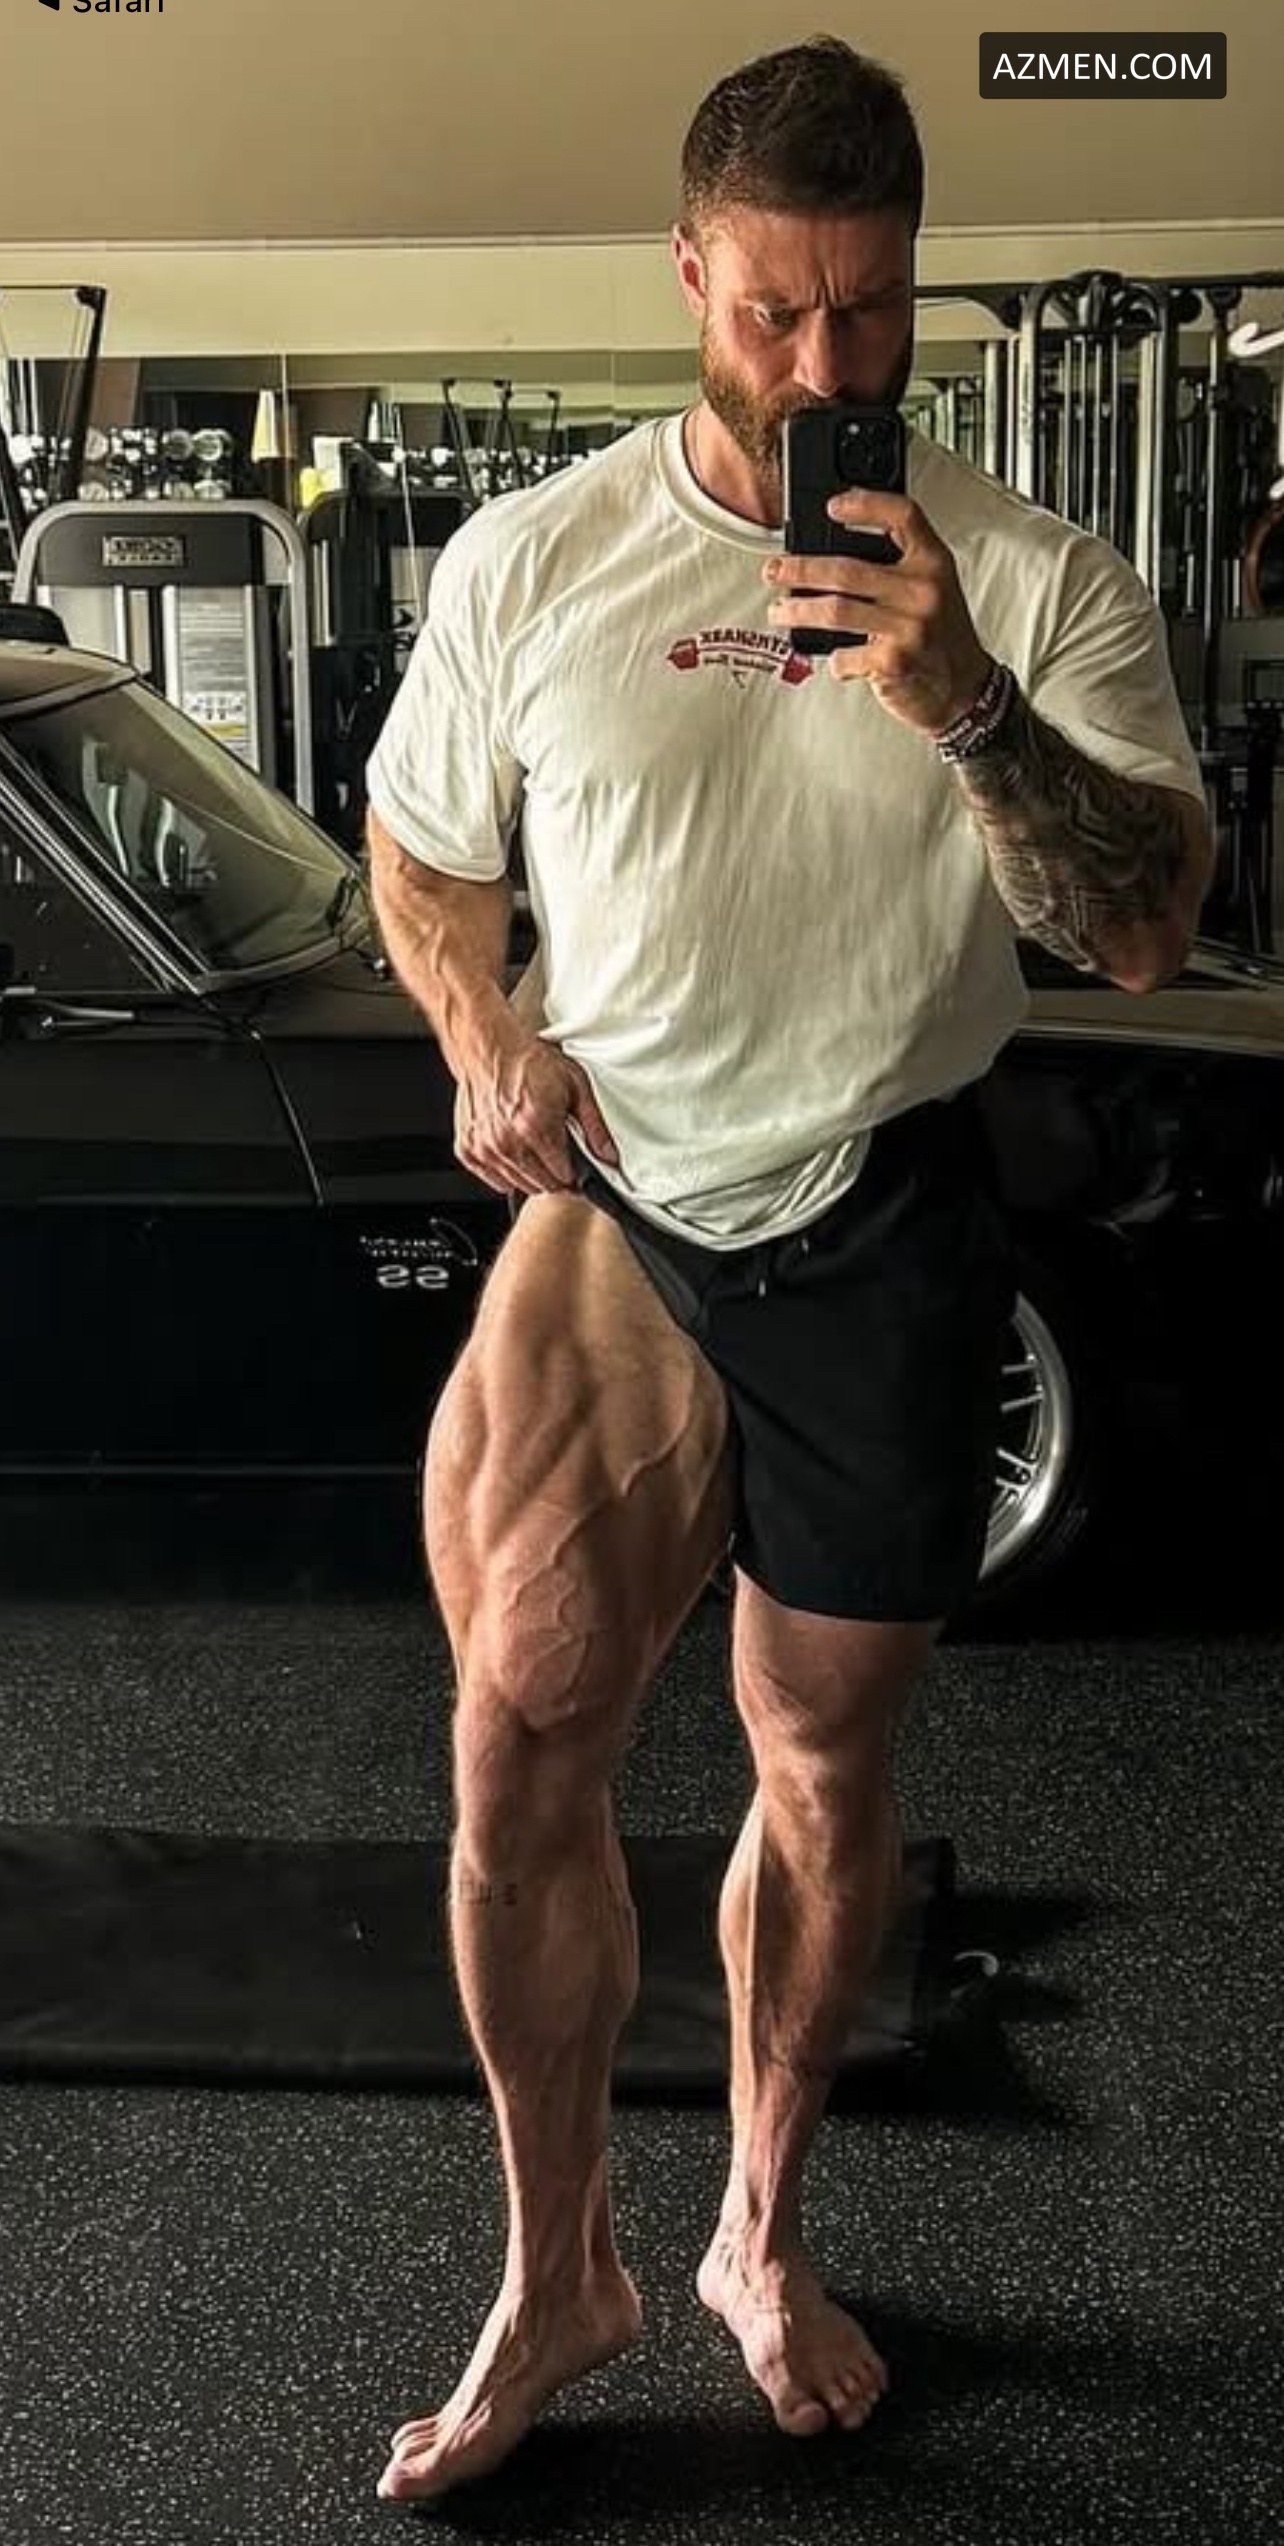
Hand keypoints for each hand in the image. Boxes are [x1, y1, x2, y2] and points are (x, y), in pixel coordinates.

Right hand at [454, 1017, 618, 1196]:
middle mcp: (507, 1141)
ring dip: (532, 1174)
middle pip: (542, 1184)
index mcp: (535, 1127)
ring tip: (535, 1148)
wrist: (490, 1048)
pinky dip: (507, 1171)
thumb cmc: (528, 1062)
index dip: (574, 1173)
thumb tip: (609, 1155)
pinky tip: (515, 1150)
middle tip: (557, 1155)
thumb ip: (595, 1126)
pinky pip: (495, 1180)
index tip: (574, 1166)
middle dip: (555, 1175)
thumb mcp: (575, 1086)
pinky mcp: (468, 1150)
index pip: (563, 1177)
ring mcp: (485, 1148)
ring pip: (519, 1185)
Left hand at [764, 488, 991, 738]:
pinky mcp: (894, 662)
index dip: (865, 504)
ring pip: (835, 609)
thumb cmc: (942, 638)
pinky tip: (836, 660)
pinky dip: (834, 660)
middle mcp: (923, 590)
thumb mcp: (935, 587)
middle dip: (801, 569)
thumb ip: (899, 565)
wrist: (965, 690)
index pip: (902, 516)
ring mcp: (909, 627)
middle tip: (776, 570)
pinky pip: (845, 655)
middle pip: (848, 568)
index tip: (833, 506)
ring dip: (798, 611)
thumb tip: (834, 554)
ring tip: (779, 611)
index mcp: (934, 563)